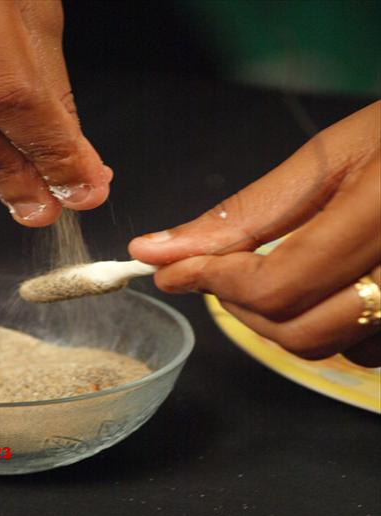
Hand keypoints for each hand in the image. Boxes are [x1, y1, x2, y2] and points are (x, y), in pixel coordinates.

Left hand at [129, 101, 380, 363]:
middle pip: (299, 330)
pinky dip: (322, 327)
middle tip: (214, 273)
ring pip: (328, 348)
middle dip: (238, 305)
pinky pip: (363, 350)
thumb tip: (161, 249)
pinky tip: (315, 289)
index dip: (212, 281)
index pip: (277, 284)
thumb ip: (245, 213)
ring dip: (276, 320)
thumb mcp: (327, 159)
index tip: (170, 269)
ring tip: (262, 276)